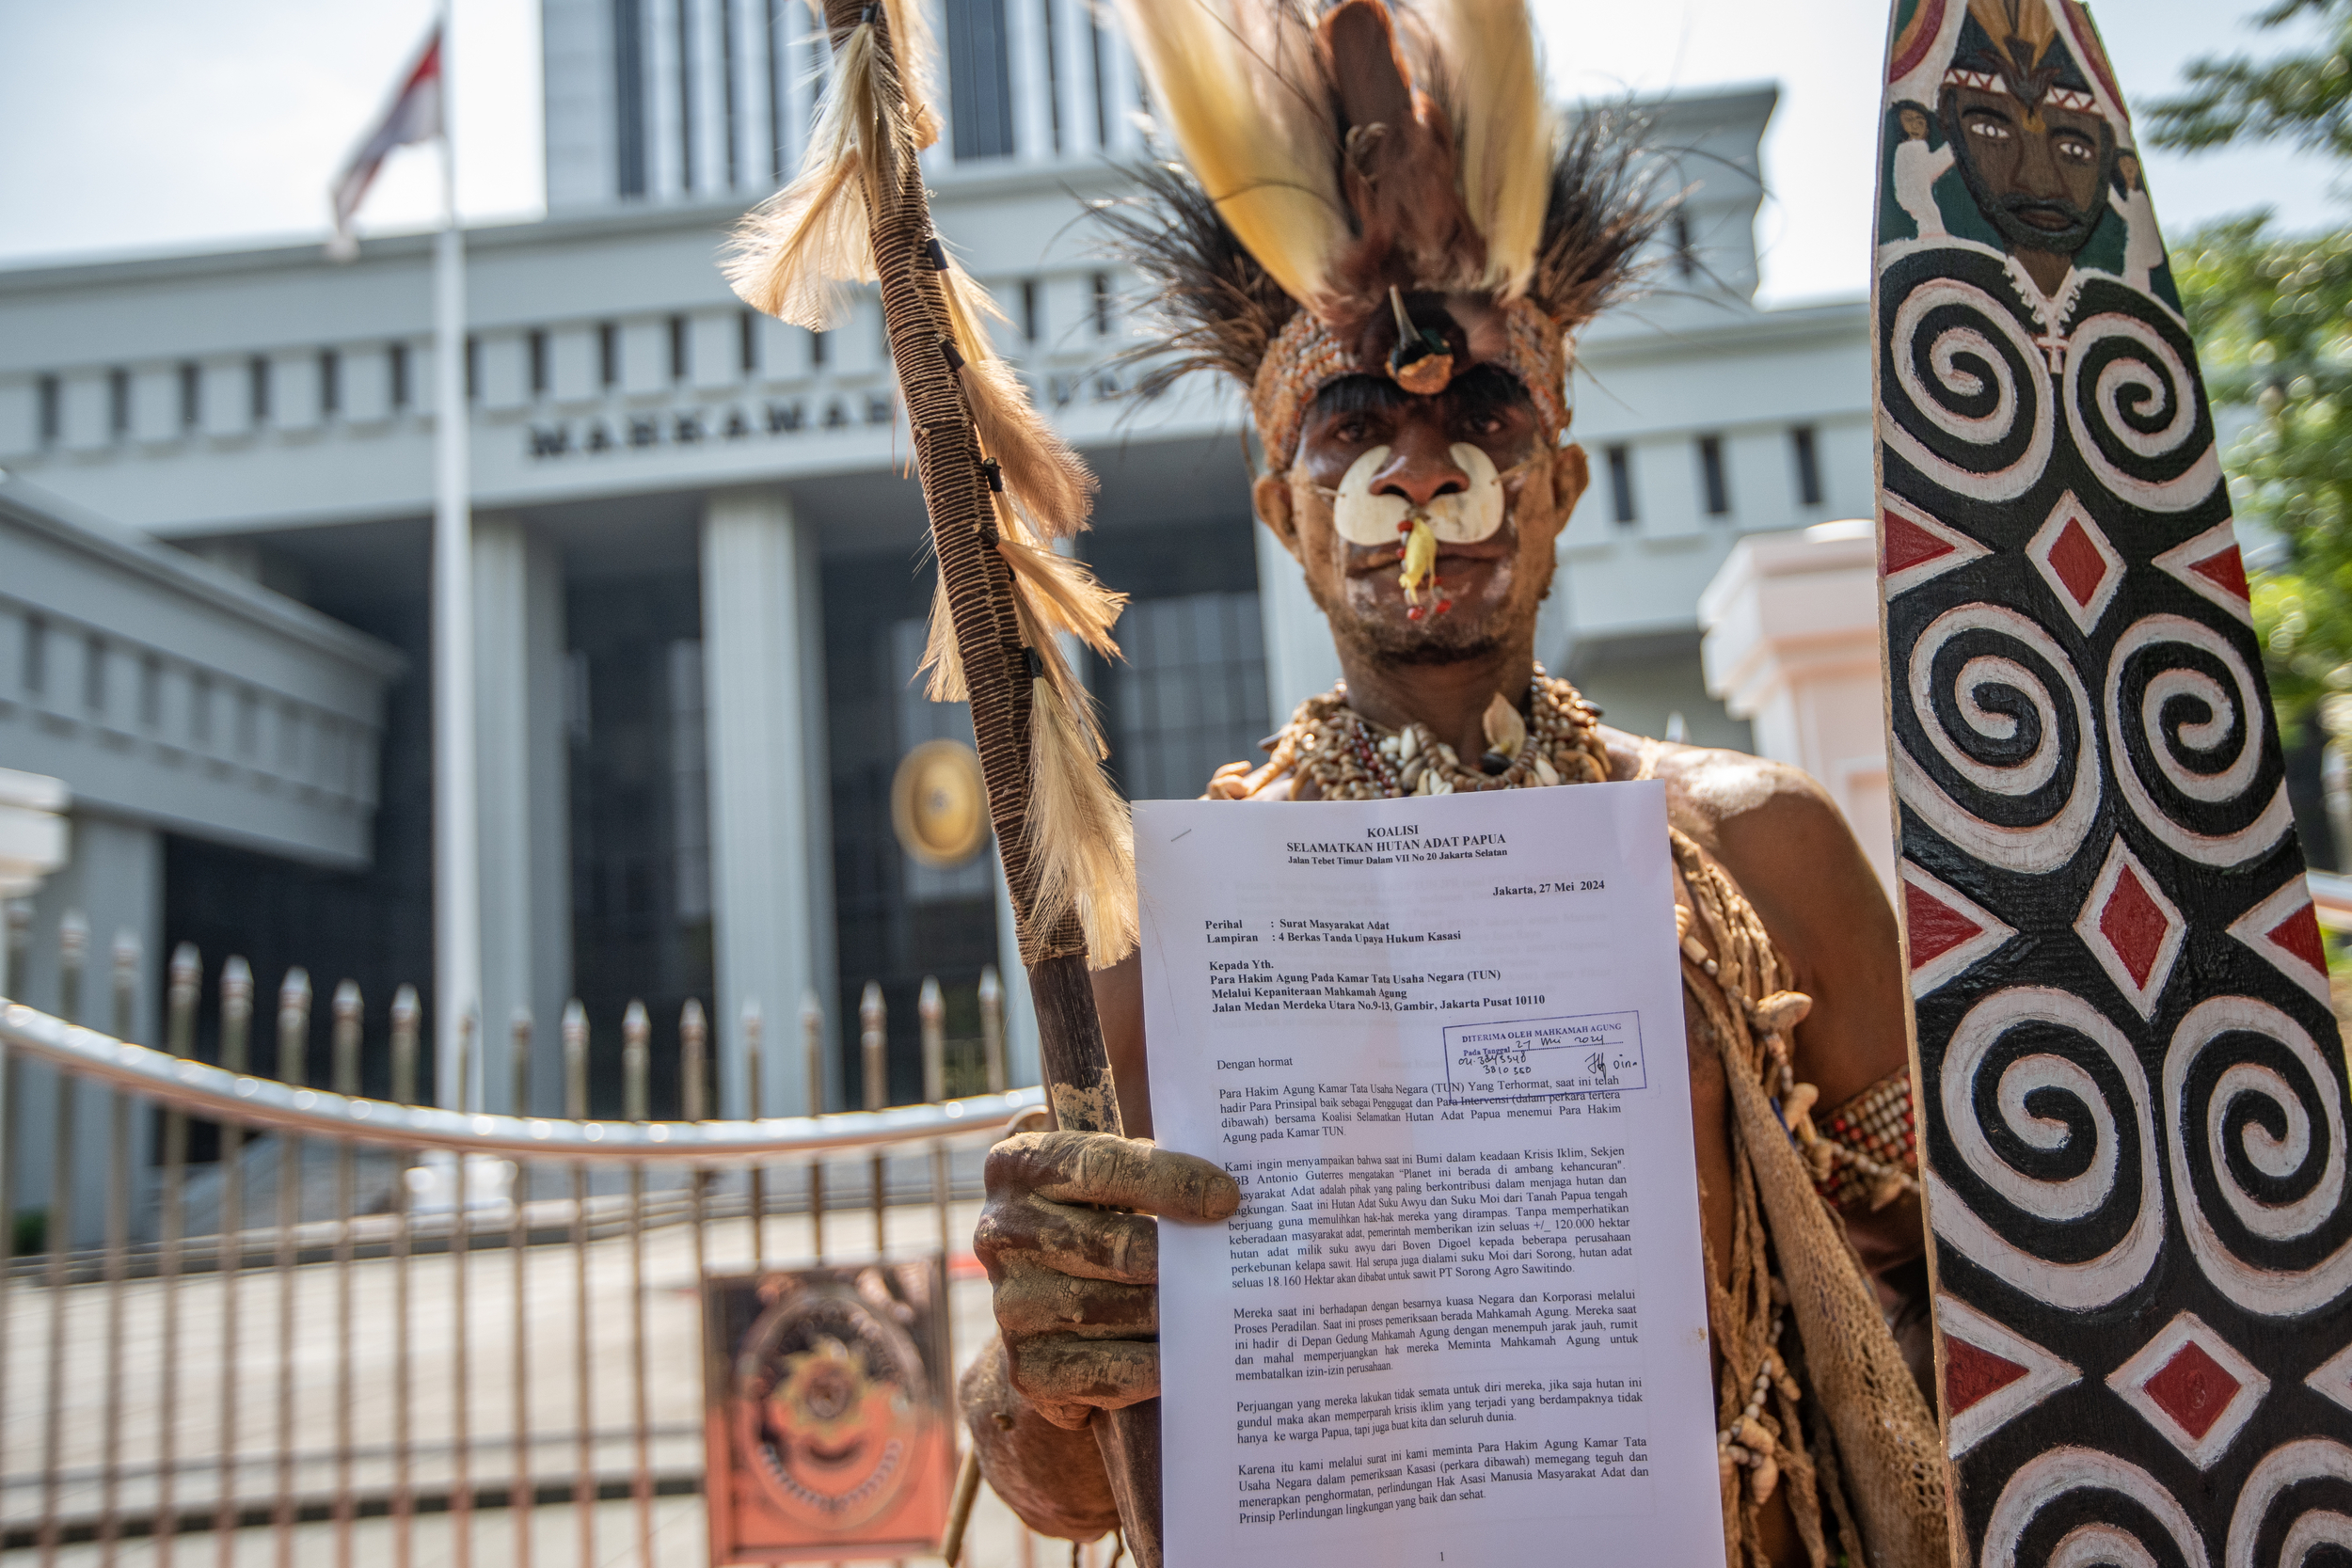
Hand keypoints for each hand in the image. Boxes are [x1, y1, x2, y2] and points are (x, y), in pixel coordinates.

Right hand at [975, 1129, 1239, 1428]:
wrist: (1047, 1311)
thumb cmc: (1096, 1224)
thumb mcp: (1108, 1181)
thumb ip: (1146, 1167)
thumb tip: (1223, 1190)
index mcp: (1018, 1166)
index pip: (1098, 1166)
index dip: (1168, 1181)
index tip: (1226, 1198)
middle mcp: (999, 1232)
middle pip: (1108, 1242)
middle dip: (1173, 1255)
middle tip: (1223, 1261)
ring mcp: (1010, 1304)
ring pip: (1109, 1308)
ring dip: (1167, 1312)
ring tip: (1211, 1306)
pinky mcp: (1028, 1368)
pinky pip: (1104, 1369)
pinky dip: (1151, 1365)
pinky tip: (1183, 1354)